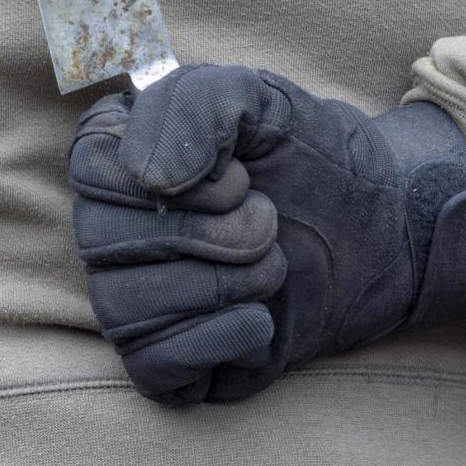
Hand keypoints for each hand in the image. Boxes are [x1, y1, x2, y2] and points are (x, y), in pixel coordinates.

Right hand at [68, 64, 465, 404]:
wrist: (376, 228)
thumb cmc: (306, 157)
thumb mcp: (260, 100)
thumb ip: (198, 104)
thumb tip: (151, 179)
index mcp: (118, 154)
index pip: (89, 166)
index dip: (165, 173)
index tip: (237, 174)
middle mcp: (107, 227)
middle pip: (102, 240)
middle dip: (205, 233)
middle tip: (269, 222)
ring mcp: (130, 297)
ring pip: (123, 307)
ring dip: (218, 285)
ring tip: (272, 264)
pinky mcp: (163, 359)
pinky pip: (152, 366)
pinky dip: (219, 339)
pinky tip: (261, 316)